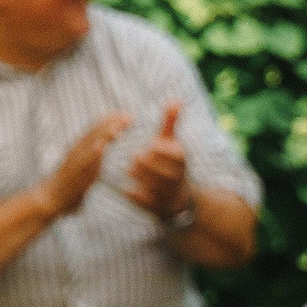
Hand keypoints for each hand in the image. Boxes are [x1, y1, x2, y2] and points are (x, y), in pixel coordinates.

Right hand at [42, 114, 130, 218]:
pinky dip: (97, 147)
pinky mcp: (75, 169)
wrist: (47, 200)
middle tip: (128, 115)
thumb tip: (91, 184)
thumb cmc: (64, 193)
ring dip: (108, 130)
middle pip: (95, 132)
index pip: (94, 133)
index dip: (108, 123)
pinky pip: (87, 156)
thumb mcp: (80, 179)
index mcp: (78, 152)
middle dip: (112, 122)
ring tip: (122, 122)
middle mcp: (76, 151)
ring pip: (93, 140)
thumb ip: (87, 175)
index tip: (122, 116)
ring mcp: (76, 159)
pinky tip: (107, 140)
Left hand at [124, 103, 191, 218]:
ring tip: (129, 170)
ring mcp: (168, 194)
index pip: (178, 157)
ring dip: (144, 179)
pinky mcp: (158, 207)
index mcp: (181, 162)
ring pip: (159, 189)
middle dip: (152, 165)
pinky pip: (149, 205)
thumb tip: (176, 99)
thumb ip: (171, 122)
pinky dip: (138, 199)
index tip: (150, 144)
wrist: (177, 197)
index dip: (165, 151)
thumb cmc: (169, 163)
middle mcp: (178, 179)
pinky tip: (125, 190)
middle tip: (135, 156)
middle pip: (169, 174)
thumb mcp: (171, 143)